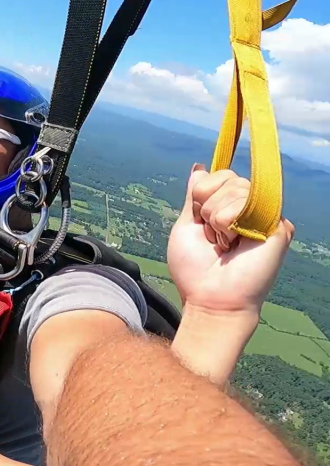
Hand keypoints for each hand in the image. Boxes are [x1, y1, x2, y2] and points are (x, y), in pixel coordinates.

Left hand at [167, 165, 294, 383]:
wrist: (210, 298)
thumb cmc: (195, 269)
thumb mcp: (187, 225)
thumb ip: (194, 196)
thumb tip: (199, 167)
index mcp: (230, 208)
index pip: (217, 175)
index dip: (201, 193)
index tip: (199, 221)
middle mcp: (252, 209)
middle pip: (227, 176)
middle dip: (208, 207)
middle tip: (214, 238)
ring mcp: (267, 216)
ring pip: (235, 188)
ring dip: (217, 219)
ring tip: (226, 244)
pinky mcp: (278, 225)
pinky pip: (245, 202)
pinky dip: (229, 224)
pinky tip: (236, 244)